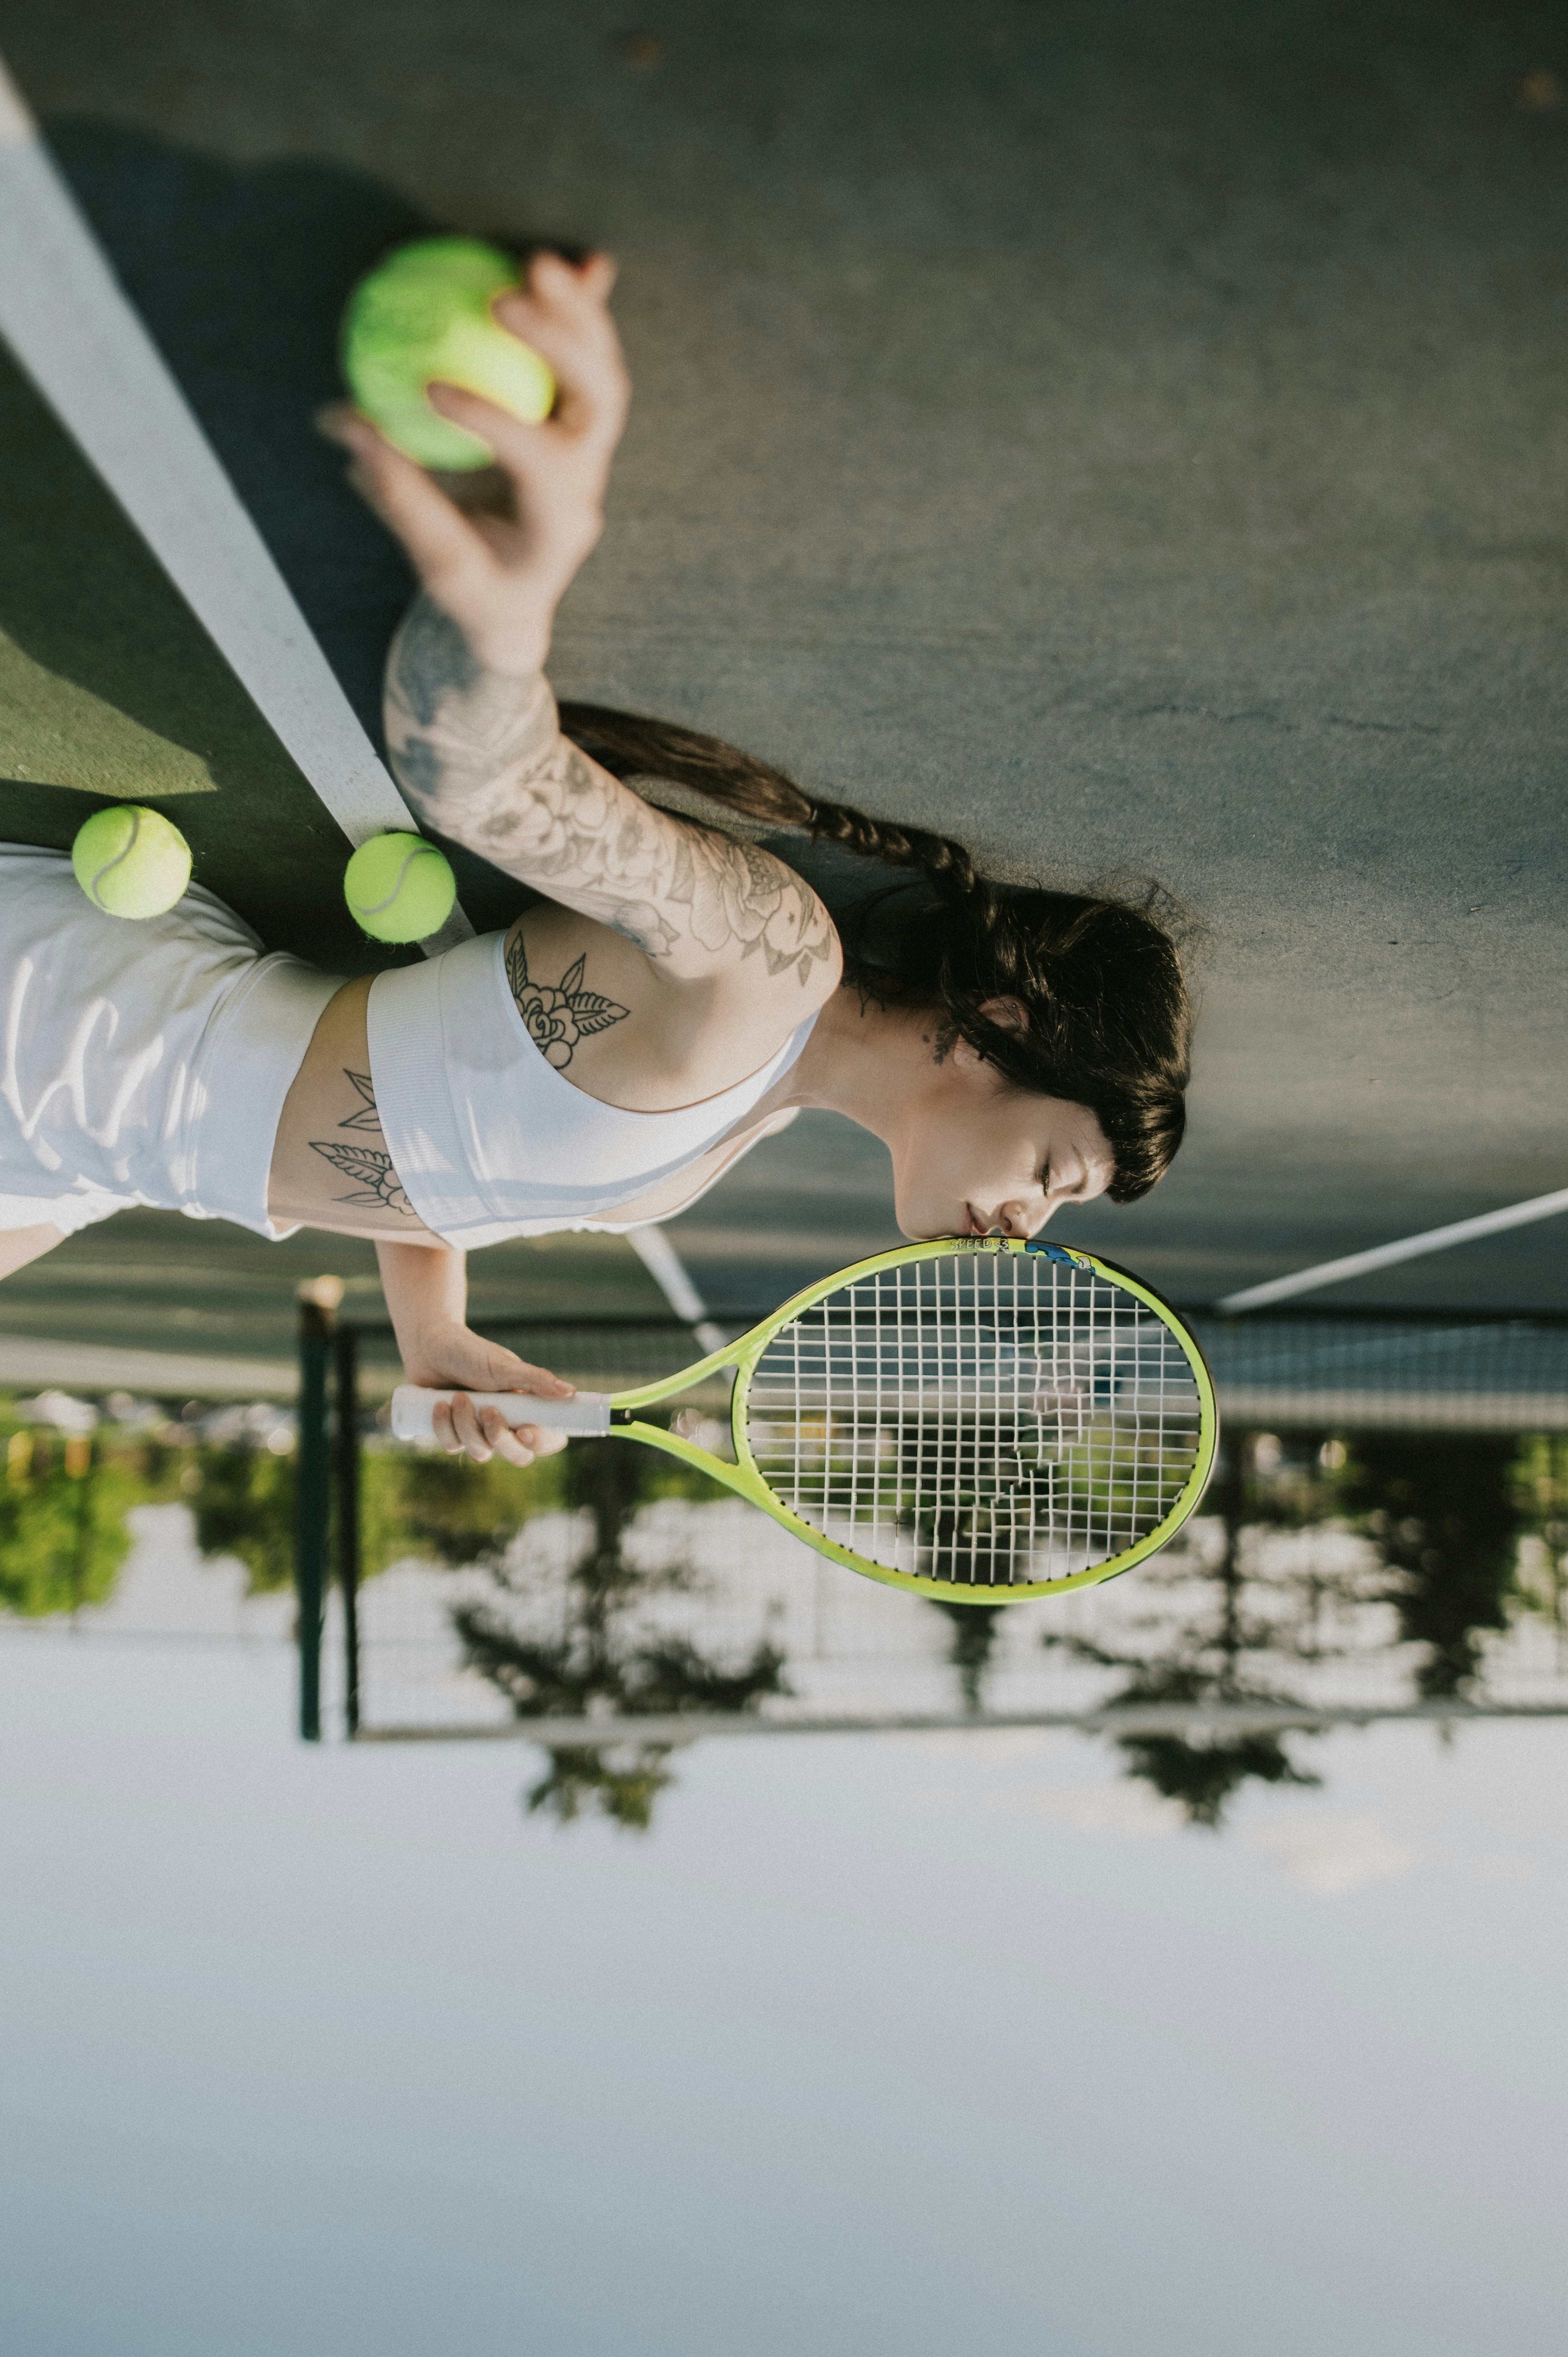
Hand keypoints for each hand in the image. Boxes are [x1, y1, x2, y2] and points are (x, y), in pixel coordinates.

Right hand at [321, 250, 629, 670]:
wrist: (522, 603)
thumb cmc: (477, 591)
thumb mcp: (437, 565)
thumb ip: (397, 495)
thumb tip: (344, 424)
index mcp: (559, 521)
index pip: (539, 462)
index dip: (492, 421)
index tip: (432, 390)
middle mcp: (588, 480)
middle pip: (598, 403)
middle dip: (560, 347)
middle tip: (503, 301)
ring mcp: (593, 450)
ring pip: (604, 373)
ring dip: (577, 315)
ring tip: (539, 262)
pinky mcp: (586, 426)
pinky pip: (594, 361)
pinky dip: (588, 314)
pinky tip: (586, 263)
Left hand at [403, 1322, 575, 1467]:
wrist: (429, 1347)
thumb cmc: (471, 1352)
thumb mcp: (504, 1365)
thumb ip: (537, 1380)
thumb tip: (571, 1392)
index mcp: (528, 1408)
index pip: (549, 1439)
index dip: (541, 1442)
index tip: (524, 1430)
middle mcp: (508, 1425)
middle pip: (518, 1456)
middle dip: (500, 1438)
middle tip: (487, 1410)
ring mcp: (480, 1433)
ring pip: (482, 1453)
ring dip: (467, 1425)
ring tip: (456, 1396)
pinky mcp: (454, 1435)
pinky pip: (453, 1447)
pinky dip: (445, 1427)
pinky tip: (439, 1405)